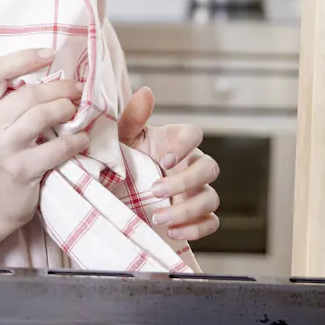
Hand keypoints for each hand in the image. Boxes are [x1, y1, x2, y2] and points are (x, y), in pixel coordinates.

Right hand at [0, 48, 88, 232]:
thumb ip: (6, 100)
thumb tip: (48, 72)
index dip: (24, 58)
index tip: (49, 54)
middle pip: (28, 94)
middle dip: (58, 88)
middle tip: (76, 89)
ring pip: (41, 115)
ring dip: (66, 110)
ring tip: (75, 111)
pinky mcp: (20, 170)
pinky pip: (56, 148)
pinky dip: (75, 140)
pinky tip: (82, 138)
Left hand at [117, 87, 221, 242]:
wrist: (112, 194)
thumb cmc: (120, 161)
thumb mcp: (120, 140)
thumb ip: (133, 118)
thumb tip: (146, 92)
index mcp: (174, 142)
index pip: (195, 134)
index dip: (185, 146)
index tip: (163, 160)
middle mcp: (190, 165)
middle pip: (210, 168)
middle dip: (185, 181)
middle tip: (154, 191)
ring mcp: (196, 192)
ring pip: (211, 198)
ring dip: (187, 210)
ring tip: (158, 218)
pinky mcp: (195, 216)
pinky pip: (211, 222)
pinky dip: (196, 229)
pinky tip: (172, 232)